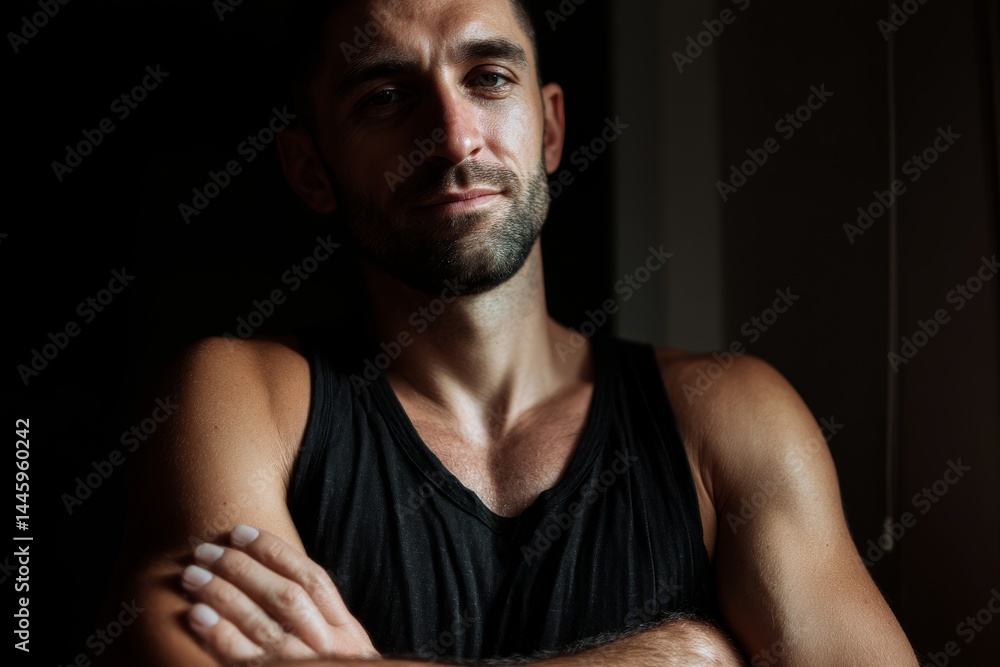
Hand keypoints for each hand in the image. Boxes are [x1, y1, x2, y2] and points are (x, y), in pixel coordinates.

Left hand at [180, 525, 379, 665]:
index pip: (312, 579)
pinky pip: (241, 656)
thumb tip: (266, 567)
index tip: (239, 532)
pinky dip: (219, 633)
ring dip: (222, 594)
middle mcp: (325, 645)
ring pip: (260, 623)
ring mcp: (298, 664)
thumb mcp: (336, 643)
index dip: (275, 551)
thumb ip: (316, 613)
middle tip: (206, 551)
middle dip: (242, 568)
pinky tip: (196, 615)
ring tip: (193, 575)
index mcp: (344, 630)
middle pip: (285, 596)